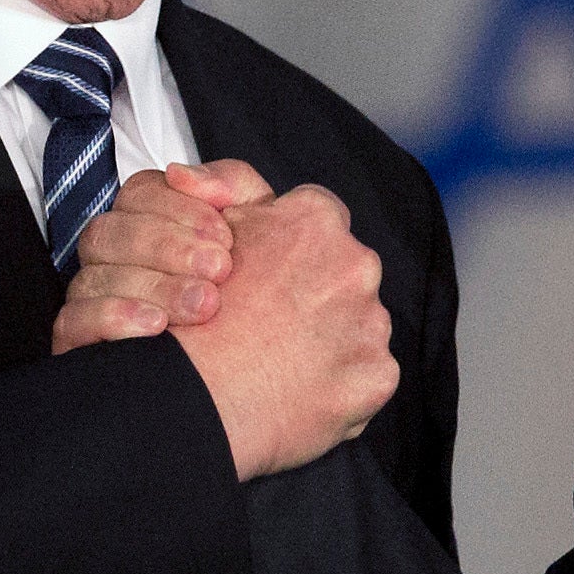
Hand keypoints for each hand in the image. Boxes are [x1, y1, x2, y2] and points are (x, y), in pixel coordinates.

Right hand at [55, 161, 264, 352]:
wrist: (263, 362)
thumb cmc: (256, 287)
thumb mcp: (260, 227)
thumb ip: (231, 185)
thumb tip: (182, 175)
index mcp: (149, 221)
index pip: (139, 194)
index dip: (178, 208)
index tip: (224, 235)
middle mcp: (114, 256)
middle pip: (109, 232)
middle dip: (167, 247)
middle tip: (219, 270)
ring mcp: (92, 298)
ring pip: (93, 276)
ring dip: (153, 286)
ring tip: (203, 306)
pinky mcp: (81, 343)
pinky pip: (72, 322)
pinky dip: (113, 318)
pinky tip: (156, 326)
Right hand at [180, 184, 398, 477]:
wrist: (196, 398)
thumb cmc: (195, 317)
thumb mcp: (205, 229)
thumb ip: (227, 188)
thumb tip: (200, 175)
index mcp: (316, 221)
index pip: (320, 217)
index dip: (292, 246)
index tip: (272, 272)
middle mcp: (356, 263)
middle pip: (345, 269)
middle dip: (318, 289)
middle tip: (275, 321)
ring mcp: (372, 321)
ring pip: (359, 321)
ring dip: (333, 335)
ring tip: (284, 360)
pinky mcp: (379, 373)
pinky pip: (366, 373)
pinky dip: (342, 382)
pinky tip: (301, 390)